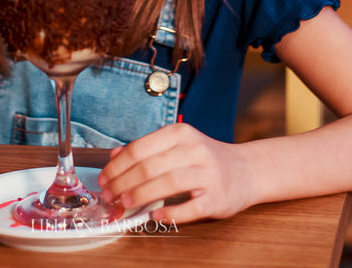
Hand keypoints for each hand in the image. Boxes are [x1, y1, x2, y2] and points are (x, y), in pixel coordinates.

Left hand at [97, 123, 254, 223]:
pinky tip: (155, 216)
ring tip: (126, 203)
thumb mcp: (177, 145)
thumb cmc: (205, 159)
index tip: (105, 178)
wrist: (247, 170)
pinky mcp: (217, 198)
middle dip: (123, 182)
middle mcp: (195, 150)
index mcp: (181, 134)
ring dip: (141, 195)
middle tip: (110, 195)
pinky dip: (170, 213)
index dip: (117, 166)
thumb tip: (114, 156)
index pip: (140, 148)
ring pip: (168, 183)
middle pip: (150, 166)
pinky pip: (190, 208)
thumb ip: (147, 149)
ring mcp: (208, 174)